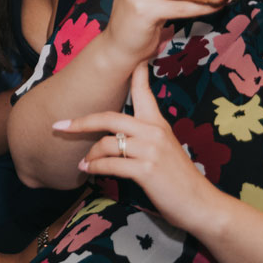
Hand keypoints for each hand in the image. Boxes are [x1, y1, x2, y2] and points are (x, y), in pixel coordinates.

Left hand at [56, 64, 222, 235]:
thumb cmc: (180, 180)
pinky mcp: (146, 170)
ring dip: (90, 154)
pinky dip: (95, 168)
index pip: (143, 93)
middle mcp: (154, 132)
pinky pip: (110, 164)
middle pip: (109, 118)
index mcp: (158, 124)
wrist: (202, 204)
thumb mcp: (165, 150)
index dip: (136, 74)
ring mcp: (151, 150)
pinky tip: (89, 170)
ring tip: (83, 163)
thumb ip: (145, 138)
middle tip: (60, 126)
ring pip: (107, 143)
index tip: (129, 58)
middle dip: (81, 122)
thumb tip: (117, 136)